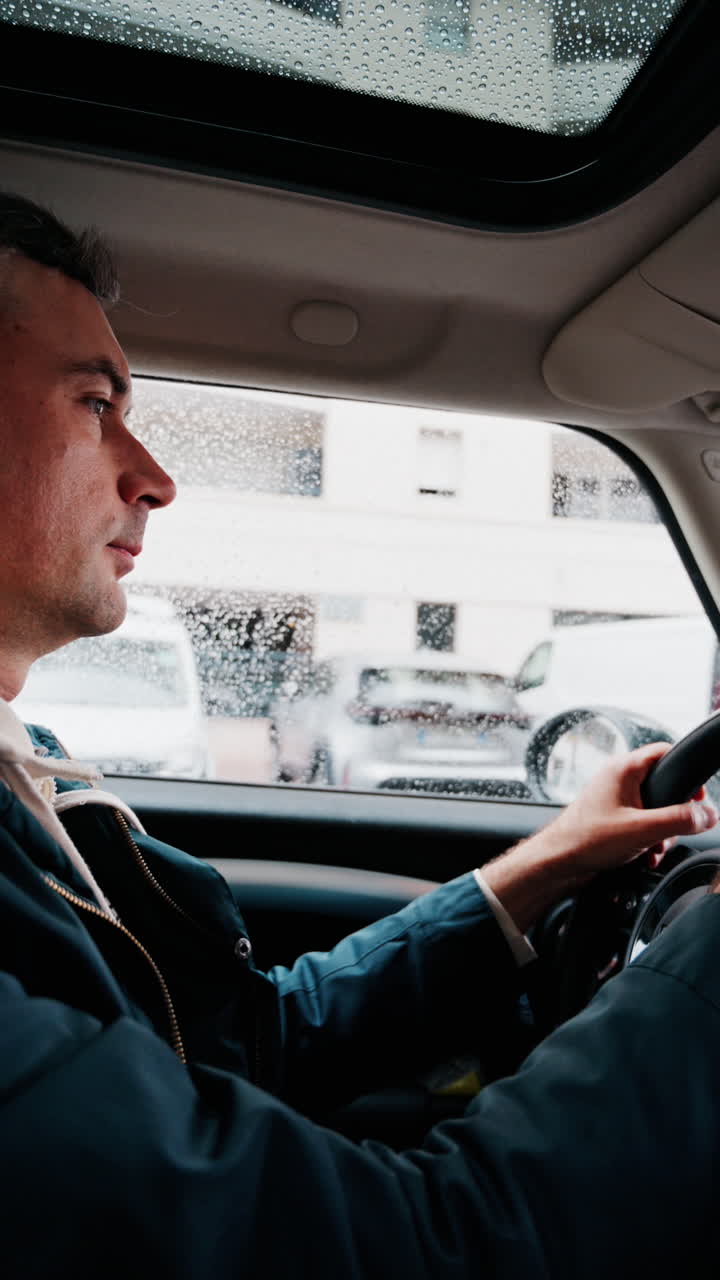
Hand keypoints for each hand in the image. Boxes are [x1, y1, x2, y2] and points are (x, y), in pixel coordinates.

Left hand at [540, 741, 717, 883]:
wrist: (558, 863)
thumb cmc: (585, 839)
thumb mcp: (643, 830)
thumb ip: (679, 820)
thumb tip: (708, 814)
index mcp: (624, 769)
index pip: (665, 752)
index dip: (685, 772)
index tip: (696, 795)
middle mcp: (619, 779)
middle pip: (664, 786)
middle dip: (673, 815)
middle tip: (672, 830)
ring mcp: (615, 799)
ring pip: (655, 809)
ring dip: (661, 833)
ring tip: (653, 847)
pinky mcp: (613, 819)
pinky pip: (642, 824)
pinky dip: (648, 840)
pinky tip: (644, 855)